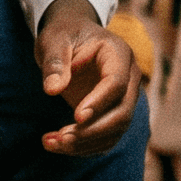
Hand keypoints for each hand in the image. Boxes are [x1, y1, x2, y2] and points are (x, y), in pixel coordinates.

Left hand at [35, 0, 141, 154]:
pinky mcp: (112, 113)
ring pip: (115, 129)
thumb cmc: (64, 34)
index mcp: (118, 54)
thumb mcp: (54, 40)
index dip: (99, 101)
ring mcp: (124, 97)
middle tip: (62, 137)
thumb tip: (52, 90)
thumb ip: (54, 62)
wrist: (71, 37)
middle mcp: (129, 78)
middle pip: (122, 111)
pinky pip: (106, 136)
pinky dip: (84, 146)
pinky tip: (57, 145)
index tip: (76, 116)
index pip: (117, 83)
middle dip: (93, 130)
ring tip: (51, 143)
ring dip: (86, 143)